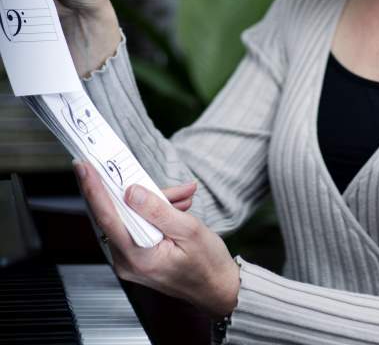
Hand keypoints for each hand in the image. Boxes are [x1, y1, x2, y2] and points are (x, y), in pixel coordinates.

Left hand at [74, 162, 239, 317]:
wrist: (218, 288)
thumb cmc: (207, 265)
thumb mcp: (189, 231)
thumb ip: (158, 210)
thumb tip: (132, 192)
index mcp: (138, 257)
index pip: (108, 218)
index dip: (93, 189)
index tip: (84, 167)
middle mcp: (128, 261)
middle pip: (116, 214)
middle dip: (132, 188)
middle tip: (130, 166)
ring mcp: (131, 259)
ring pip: (130, 217)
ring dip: (153, 200)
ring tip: (181, 195)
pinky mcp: (138, 255)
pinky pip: (139, 225)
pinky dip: (156, 211)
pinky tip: (178, 205)